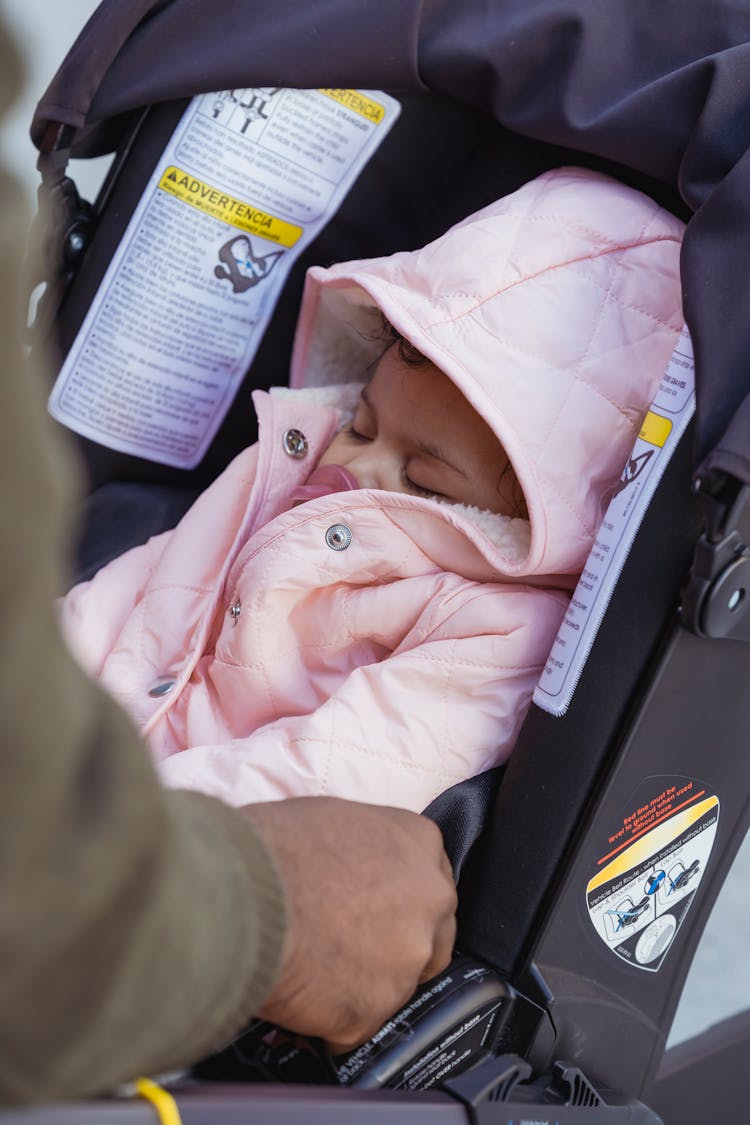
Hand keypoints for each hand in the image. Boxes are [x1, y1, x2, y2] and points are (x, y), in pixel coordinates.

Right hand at [245, 797, 456, 1053]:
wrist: (239, 894)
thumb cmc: (272, 846)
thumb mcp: (333, 819)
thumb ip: (367, 850)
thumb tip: (355, 870)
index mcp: (419, 843)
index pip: (431, 881)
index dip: (402, 903)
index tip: (380, 912)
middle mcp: (428, 900)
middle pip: (431, 938)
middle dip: (397, 949)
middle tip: (350, 948)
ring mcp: (405, 958)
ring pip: (394, 986)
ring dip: (360, 984)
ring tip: (311, 969)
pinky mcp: (372, 1010)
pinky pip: (354, 1025)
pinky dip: (329, 1020)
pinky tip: (298, 995)